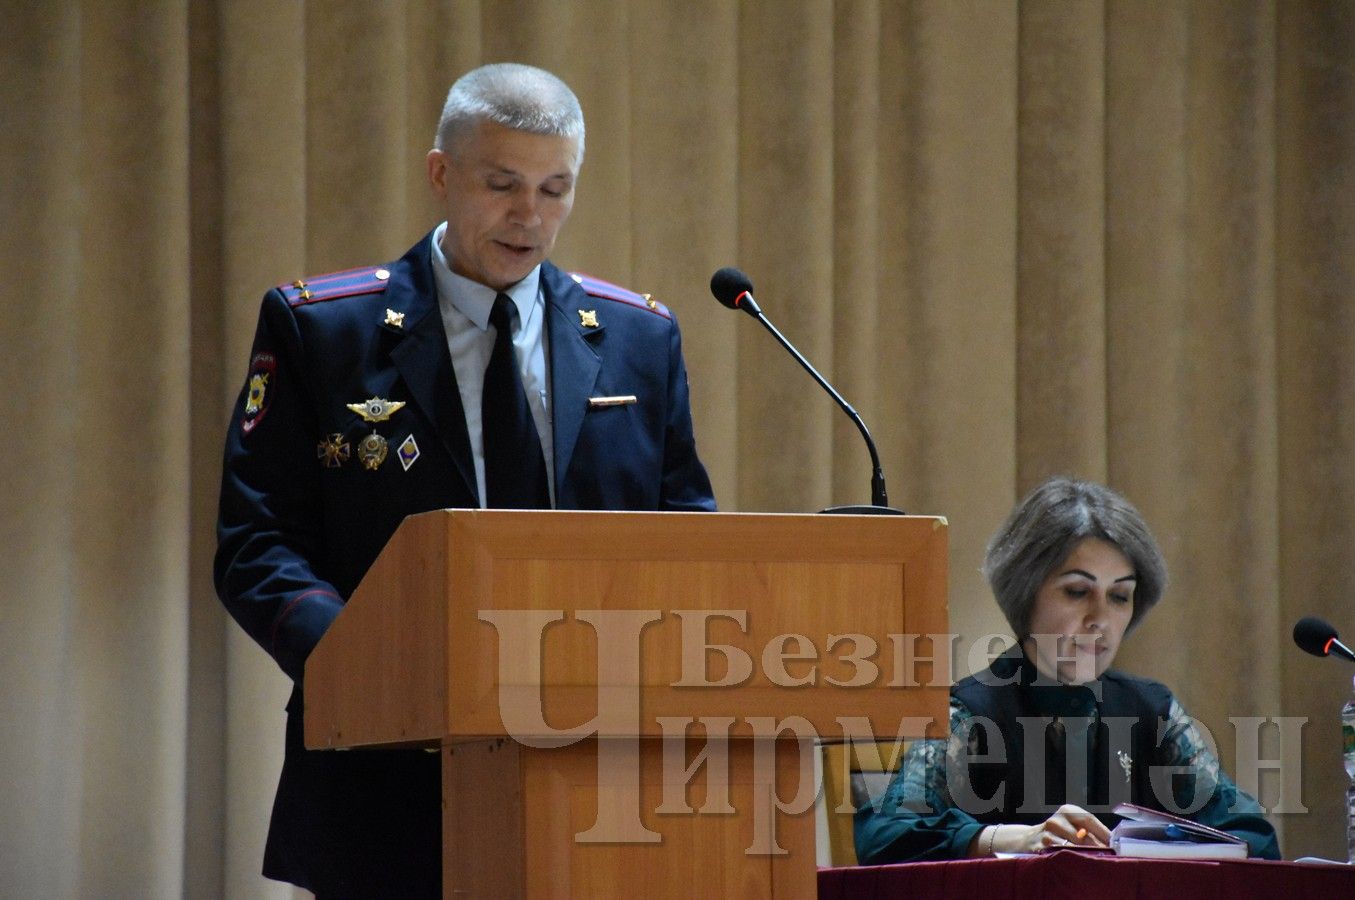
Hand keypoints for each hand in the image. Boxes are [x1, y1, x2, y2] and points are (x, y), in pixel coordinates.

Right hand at [984, 805, 1110, 854]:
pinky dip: (1069, 860)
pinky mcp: (1039, 847)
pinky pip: (1058, 855)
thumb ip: (1090, 831)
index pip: (1089, 819)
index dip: (1103, 833)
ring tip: (1093, 861)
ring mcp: (1046, 833)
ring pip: (1070, 847)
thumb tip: (1114, 841)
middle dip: (1097, 848)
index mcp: (1067, 811)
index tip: (1116, 845)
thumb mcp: (1071, 825)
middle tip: (1108, 856)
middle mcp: (1056, 820)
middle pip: (1082, 835)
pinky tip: (1075, 863)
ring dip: (1083, 856)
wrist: (1028, 839)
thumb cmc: (1058, 834)